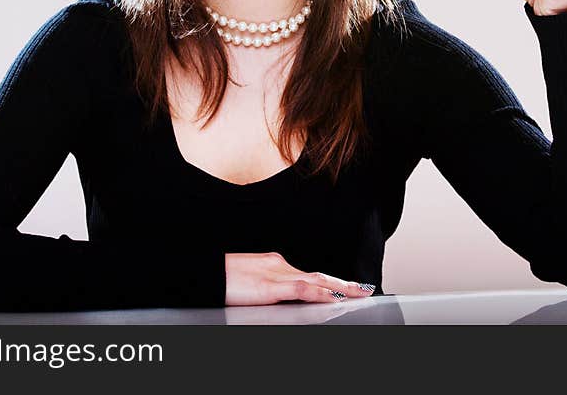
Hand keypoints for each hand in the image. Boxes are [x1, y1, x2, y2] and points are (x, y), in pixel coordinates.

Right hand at [224, 252, 375, 305]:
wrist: (202, 273)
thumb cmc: (219, 280)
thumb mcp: (248, 286)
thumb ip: (267, 291)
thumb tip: (279, 301)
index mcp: (274, 265)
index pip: (308, 275)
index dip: (329, 283)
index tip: (345, 288)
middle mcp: (279, 266)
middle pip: (318, 276)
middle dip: (342, 284)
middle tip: (363, 289)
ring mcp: (276, 274)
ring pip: (316, 281)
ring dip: (340, 287)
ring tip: (359, 293)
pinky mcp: (270, 286)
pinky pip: (301, 289)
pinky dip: (320, 293)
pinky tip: (334, 297)